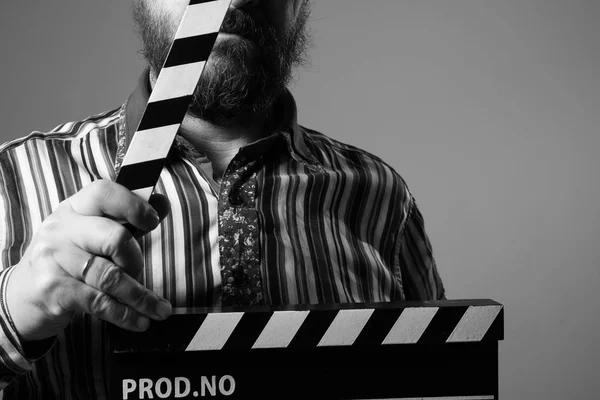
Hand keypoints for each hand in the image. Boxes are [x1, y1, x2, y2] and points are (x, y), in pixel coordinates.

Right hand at [5, 180, 171, 340]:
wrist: (21, 296)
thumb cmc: (69, 259)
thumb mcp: (93, 232)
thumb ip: (129, 218)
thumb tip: (162, 201)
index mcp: (75, 208)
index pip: (104, 193)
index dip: (133, 205)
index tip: (153, 222)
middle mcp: (61, 229)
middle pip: (114, 238)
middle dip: (136, 260)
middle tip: (140, 272)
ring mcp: (53, 259)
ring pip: (110, 277)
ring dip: (141, 297)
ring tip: (160, 310)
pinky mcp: (53, 290)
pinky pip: (99, 302)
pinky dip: (125, 314)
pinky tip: (140, 321)